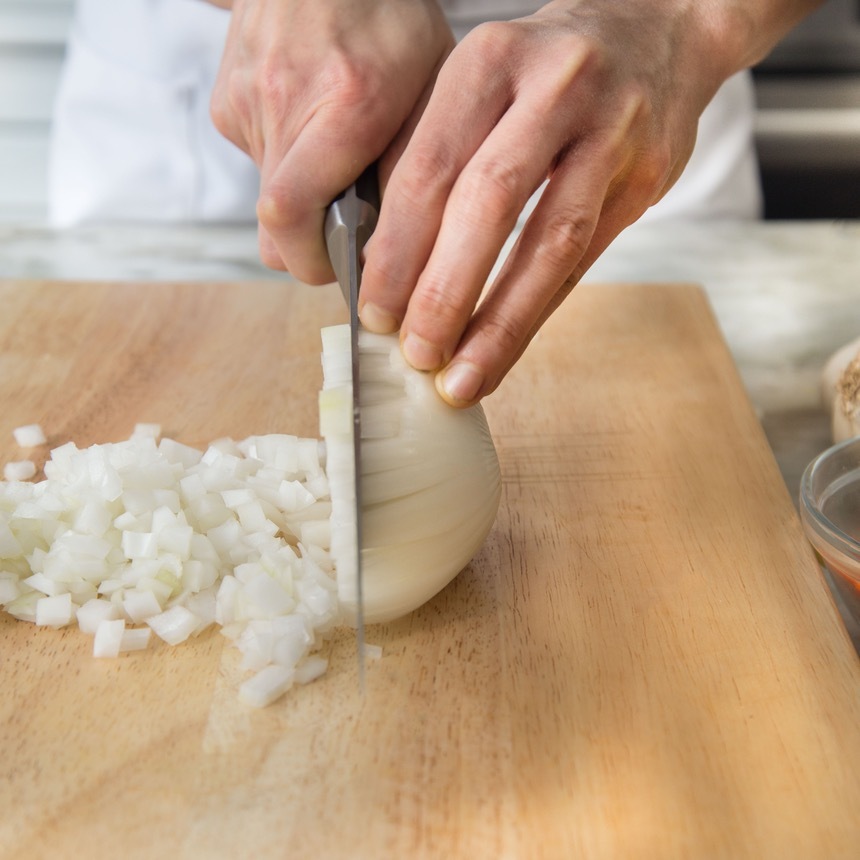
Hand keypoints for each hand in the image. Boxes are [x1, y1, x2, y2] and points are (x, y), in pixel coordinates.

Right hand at [210, 0, 453, 283]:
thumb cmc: (389, 16)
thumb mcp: (431, 87)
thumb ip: (412, 167)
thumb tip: (391, 244)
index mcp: (346, 106)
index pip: (291, 217)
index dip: (312, 262)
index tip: (341, 272)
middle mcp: (283, 104)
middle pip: (275, 227)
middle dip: (311, 244)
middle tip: (347, 230)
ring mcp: (245, 102)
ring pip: (268, 198)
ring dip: (303, 198)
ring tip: (336, 155)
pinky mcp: (225, 102)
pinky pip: (258, 163)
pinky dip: (287, 163)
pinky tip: (311, 125)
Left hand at [358, 0, 736, 405]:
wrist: (658, 30)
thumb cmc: (544, 71)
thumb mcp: (480, 83)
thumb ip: (432, 154)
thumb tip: (383, 258)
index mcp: (490, 60)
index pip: (430, 167)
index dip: (398, 249)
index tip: (376, 310)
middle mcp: (553, 88)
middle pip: (489, 203)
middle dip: (444, 291)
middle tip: (414, 352)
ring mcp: (610, 132)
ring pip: (549, 242)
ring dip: (500, 322)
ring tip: (462, 378)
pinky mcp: (644, 177)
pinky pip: (584, 262)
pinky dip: (538, 313)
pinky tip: (504, 352)